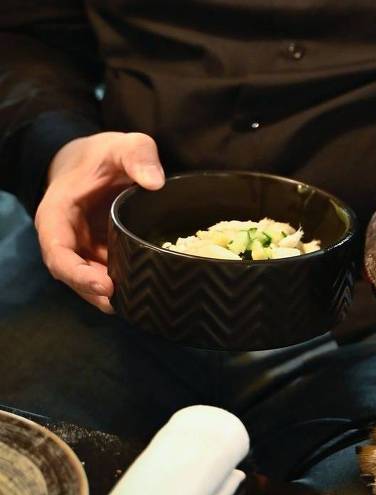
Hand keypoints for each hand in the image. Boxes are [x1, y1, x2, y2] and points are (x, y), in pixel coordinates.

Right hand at [35, 132, 164, 312]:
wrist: (100, 161)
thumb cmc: (105, 155)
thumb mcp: (123, 146)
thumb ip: (138, 155)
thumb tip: (155, 182)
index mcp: (57, 215)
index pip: (58, 253)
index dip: (77, 274)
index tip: (104, 286)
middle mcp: (66, 238)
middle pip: (73, 276)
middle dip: (96, 293)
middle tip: (125, 302)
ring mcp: (83, 249)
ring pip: (91, 280)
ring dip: (111, 295)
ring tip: (137, 303)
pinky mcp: (101, 253)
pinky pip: (108, 274)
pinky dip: (123, 285)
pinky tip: (143, 293)